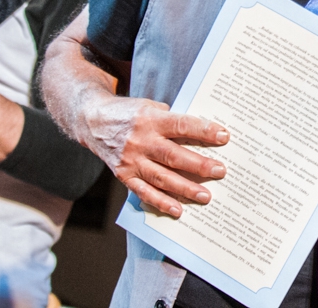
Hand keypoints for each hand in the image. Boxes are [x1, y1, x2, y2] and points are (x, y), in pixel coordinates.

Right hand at [82, 92, 227, 216]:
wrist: (93, 121)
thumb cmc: (131, 113)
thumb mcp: (152, 107)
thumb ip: (173, 120)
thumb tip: (204, 134)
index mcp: (151, 119)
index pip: (181, 125)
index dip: (203, 131)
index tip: (224, 137)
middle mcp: (140, 141)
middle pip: (173, 155)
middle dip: (199, 165)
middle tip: (220, 171)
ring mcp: (131, 160)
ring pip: (161, 177)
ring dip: (185, 188)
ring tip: (205, 196)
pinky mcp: (123, 175)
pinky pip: (144, 191)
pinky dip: (161, 202)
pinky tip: (177, 209)